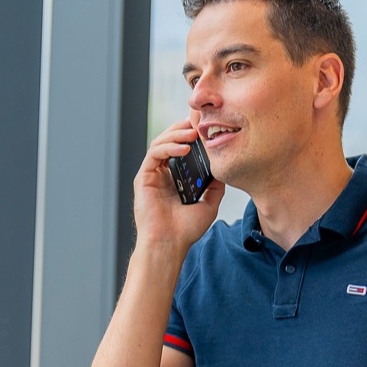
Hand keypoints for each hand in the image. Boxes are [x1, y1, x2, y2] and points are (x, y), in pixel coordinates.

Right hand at [132, 117, 225, 250]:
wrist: (170, 244)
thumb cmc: (186, 230)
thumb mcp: (209, 203)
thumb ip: (215, 185)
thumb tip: (223, 168)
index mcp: (176, 178)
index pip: (182, 148)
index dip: (192, 135)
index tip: (207, 127)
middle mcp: (162, 174)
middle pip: (170, 141)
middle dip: (183, 128)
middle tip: (199, 122)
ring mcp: (152, 175)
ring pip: (160, 143)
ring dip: (176, 134)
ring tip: (193, 133)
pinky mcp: (143, 177)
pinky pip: (154, 154)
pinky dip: (168, 147)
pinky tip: (184, 148)